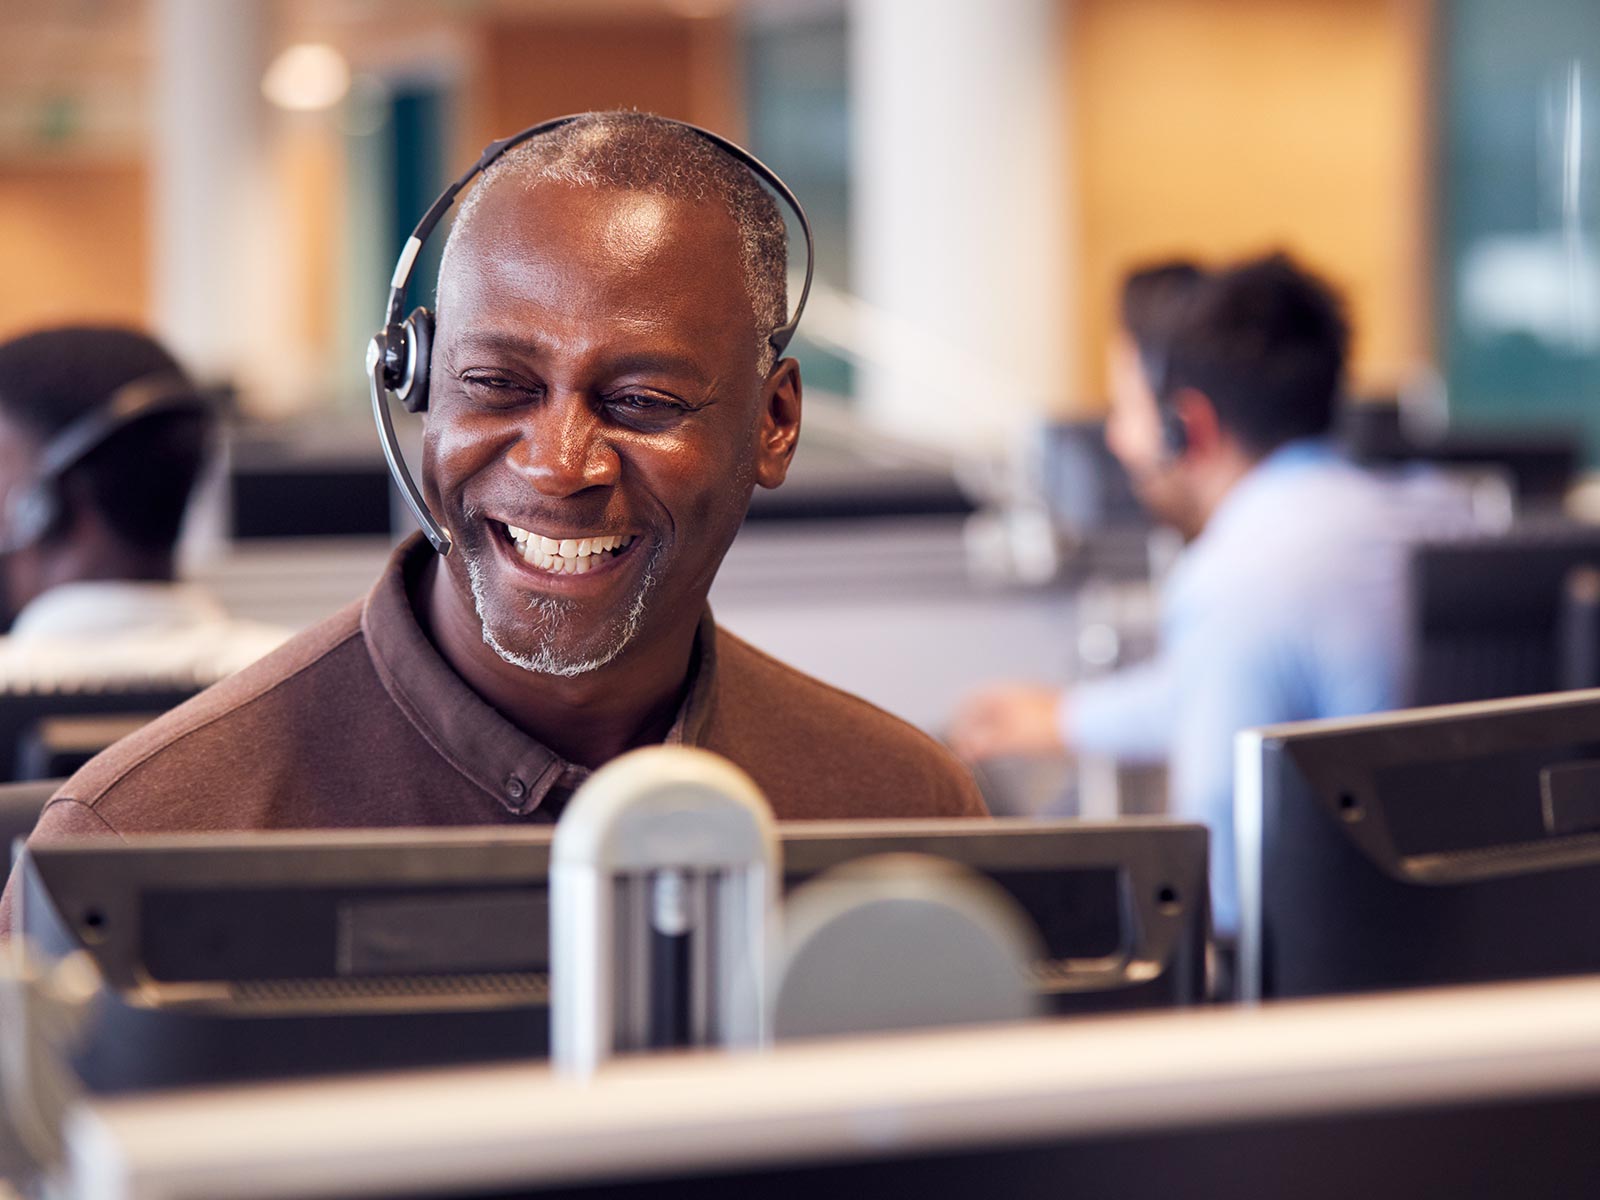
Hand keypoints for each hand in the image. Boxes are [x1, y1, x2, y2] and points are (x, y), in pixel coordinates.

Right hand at [948, 684, 1066, 761]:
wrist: (1084, 724)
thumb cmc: (1047, 728)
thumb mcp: (1011, 739)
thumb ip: (987, 744)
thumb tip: (968, 749)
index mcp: (1003, 693)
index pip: (971, 701)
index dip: (960, 718)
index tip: (955, 735)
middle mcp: (1014, 693)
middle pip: (986, 709)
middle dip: (975, 728)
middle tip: (968, 747)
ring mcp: (1029, 702)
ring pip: (1001, 716)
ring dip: (990, 731)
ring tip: (985, 749)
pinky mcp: (1041, 712)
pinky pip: (1014, 720)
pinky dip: (1004, 732)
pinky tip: (1007, 745)